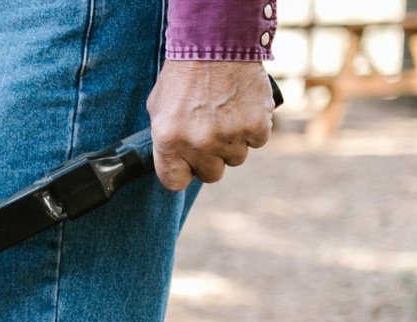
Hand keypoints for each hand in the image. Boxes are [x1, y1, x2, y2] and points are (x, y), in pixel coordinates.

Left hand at [146, 61, 274, 191]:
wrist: (217, 43)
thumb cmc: (184, 75)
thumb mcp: (159, 109)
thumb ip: (166, 140)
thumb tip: (173, 161)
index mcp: (169, 141)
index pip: (175, 182)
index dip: (183, 173)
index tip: (188, 164)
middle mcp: (199, 143)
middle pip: (211, 175)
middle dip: (211, 158)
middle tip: (210, 135)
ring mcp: (229, 135)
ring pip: (236, 158)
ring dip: (233, 142)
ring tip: (226, 115)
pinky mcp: (256, 125)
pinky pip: (257, 141)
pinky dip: (254, 128)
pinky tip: (243, 109)